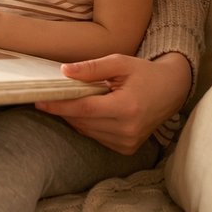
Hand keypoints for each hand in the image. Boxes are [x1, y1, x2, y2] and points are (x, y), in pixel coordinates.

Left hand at [33, 52, 191, 154]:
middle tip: (50, 96)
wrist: (172, 91)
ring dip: (76, 117)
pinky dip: (88, 125)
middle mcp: (127, 129)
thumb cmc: (144, 73)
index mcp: (126, 107)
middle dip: (64, 109)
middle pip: (83, 121)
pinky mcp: (127, 148)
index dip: (59, 105)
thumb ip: (92, 67)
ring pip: (87, 131)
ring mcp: (128, 142)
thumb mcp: (120, 63)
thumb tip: (64, 72)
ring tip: (74, 100)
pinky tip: (92, 111)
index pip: (84, 109)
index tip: (39, 100)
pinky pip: (97, 137)